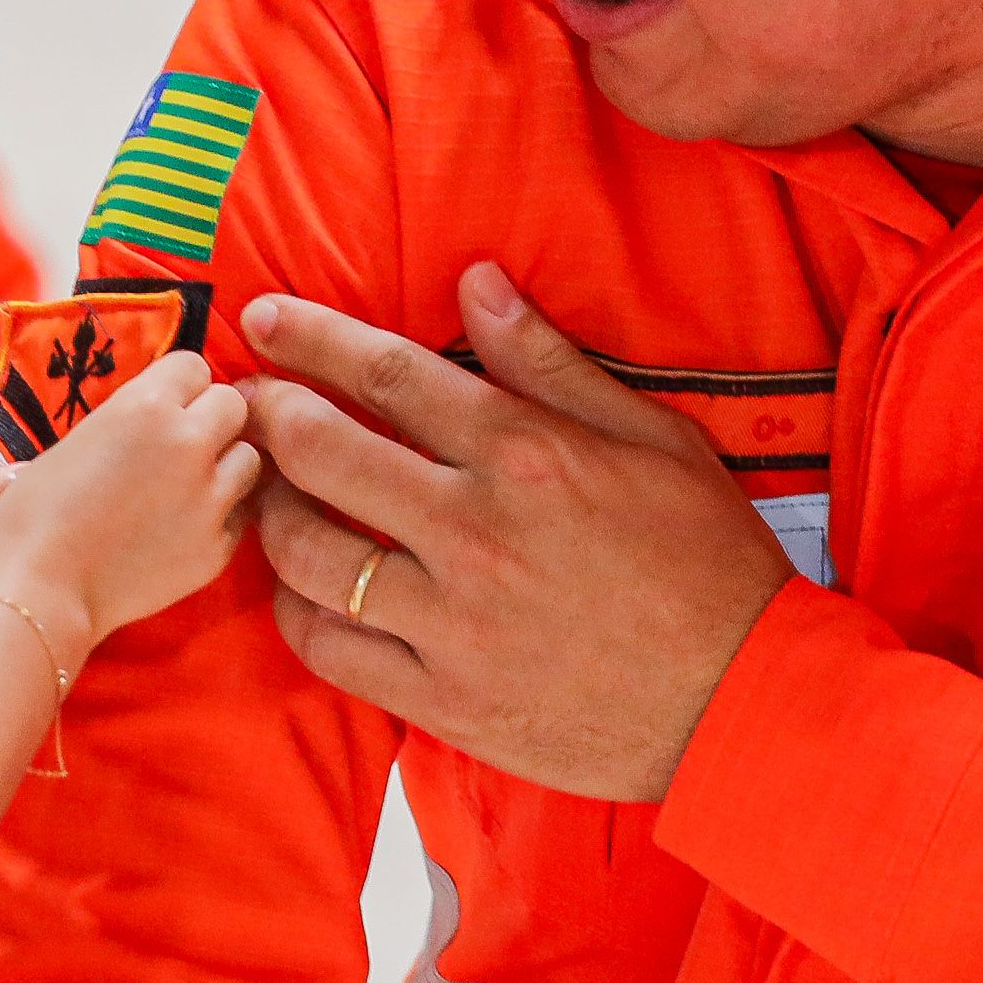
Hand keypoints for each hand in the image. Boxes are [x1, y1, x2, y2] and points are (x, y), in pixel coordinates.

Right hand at [0, 351, 258, 660]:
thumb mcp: (76, 439)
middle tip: (183, 445)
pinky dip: (220, 517)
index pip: (196, 367)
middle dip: (212, 420)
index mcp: (148, 406)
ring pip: (249, 460)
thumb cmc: (33, 513)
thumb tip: (155, 415)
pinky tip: (184, 528)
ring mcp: (211, 499)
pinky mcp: (219, 547)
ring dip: (225, 466)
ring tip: (190, 487)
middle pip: (234, 406)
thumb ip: (129, 418)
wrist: (40, 588)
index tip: (168, 405)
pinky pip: (239, 515)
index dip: (181, 387)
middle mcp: (190, 444)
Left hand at [240, 262, 791, 802]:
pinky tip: (301, 588)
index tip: (266, 319)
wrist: (743, 700)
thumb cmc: (708, 562)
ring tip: (264, 489)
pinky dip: (298, 612)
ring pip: (307, 553)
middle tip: (240, 400)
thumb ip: (552, 361)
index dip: (310, 339)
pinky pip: (332, 649)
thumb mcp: (653, 437)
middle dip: (263, 412)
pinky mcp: (443, 697)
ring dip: (268, 509)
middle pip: (320, 453)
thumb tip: (476, 282)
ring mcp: (452, 621)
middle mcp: (475, 532)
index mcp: (526, 454)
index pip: (385, 374)